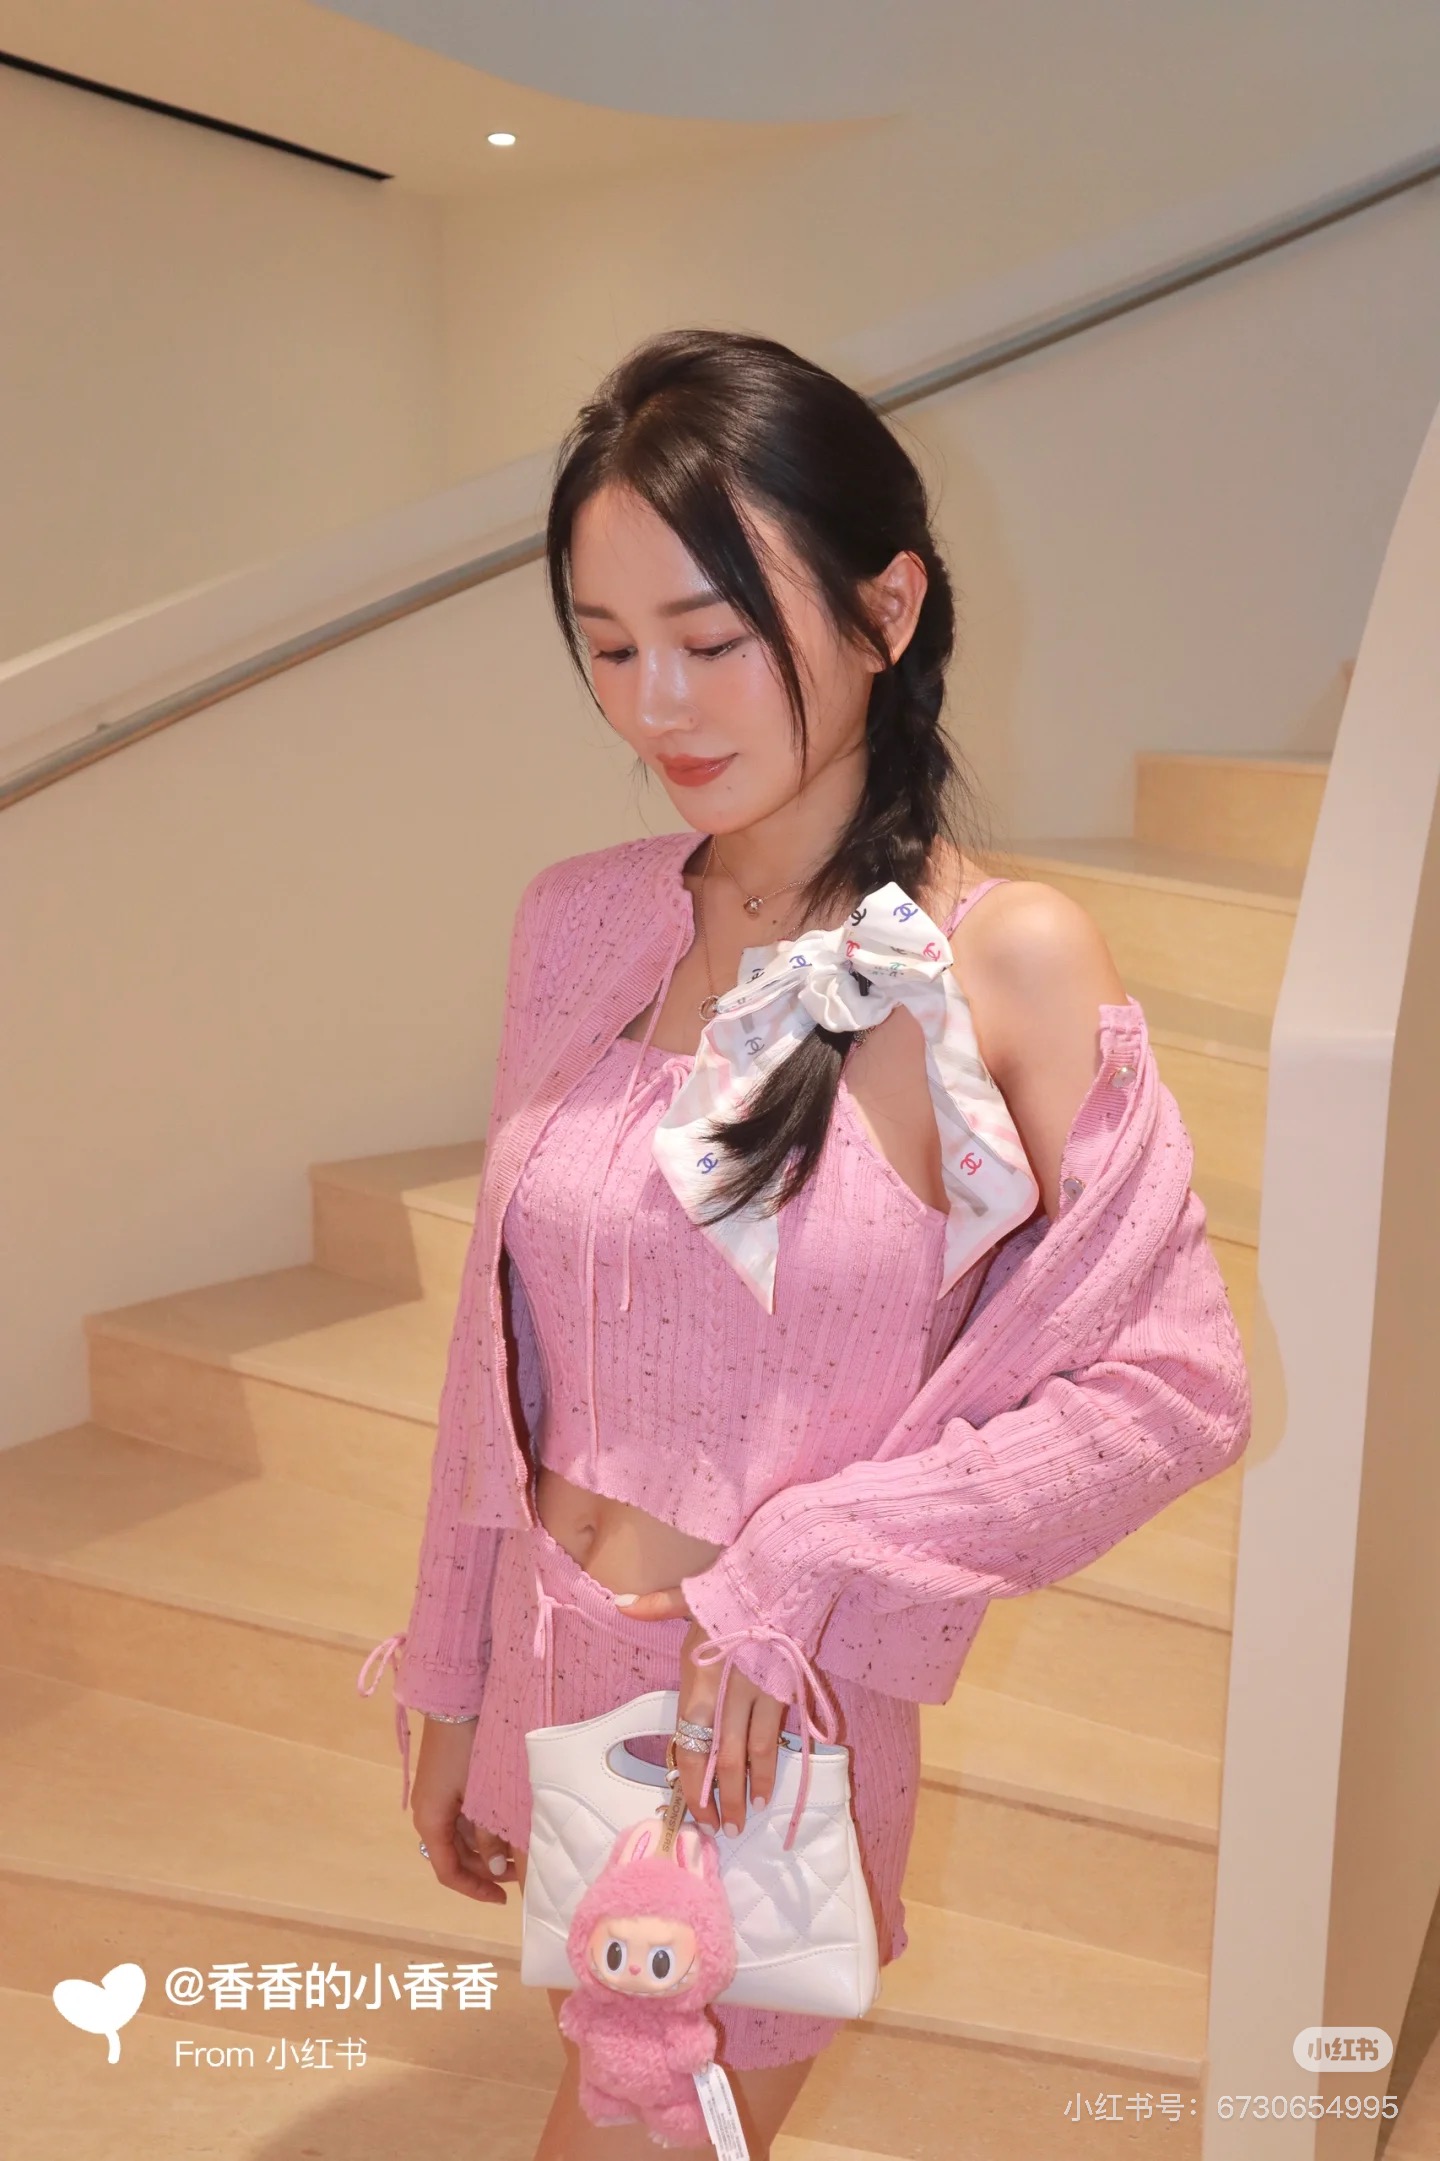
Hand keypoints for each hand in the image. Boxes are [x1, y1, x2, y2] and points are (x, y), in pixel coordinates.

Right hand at [410, 1717, 514, 1903]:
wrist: (455, 1699)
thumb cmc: (467, 1748)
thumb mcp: (482, 1796)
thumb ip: (490, 1835)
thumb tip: (500, 1870)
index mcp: (430, 1821)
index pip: (448, 1871)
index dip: (474, 1889)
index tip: (502, 1899)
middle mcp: (429, 1813)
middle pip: (456, 1856)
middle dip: (486, 1869)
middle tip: (520, 1874)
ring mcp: (438, 1797)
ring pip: (462, 1837)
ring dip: (487, 1849)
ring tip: (519, 1852)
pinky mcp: (448, 1782)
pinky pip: (464, 1817)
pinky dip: (484, 1828)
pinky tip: (507, 1827)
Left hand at [618, 1585, 786, 1839]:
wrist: (787, 1574)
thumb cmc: (736, 1587)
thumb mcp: (691, 1595)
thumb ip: (656, 1606)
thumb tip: (619, 1604)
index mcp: (701, 1676)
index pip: (692, 1740)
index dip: (692, 1780)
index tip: (692, 1807)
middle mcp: (730, 1692)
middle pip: (723, 1756)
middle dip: (722, 1797)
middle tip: (722, 1829)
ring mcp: (761, 1693)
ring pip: (754, 1752)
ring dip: (750, 1789)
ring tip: (748, 1817)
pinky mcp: (786, 1690)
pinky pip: (777, 1736)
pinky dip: (773, 1765)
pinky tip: (771, 1788)